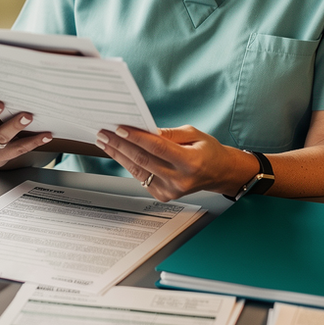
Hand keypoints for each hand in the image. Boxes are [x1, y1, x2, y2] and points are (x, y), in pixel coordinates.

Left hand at [95, 125, 257, 201]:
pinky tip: (118, 153)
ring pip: (138, 170)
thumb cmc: (207, 151)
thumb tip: (143, 129)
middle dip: (120, 145)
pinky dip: (128, 164)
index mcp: (191, 162)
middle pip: (143, 160)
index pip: (158, 148)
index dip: (136, 138)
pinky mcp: (163, 196)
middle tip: (104, 134)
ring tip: (105, 142)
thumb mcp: (193, 134)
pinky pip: (141, 178)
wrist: (219, 173)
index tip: (120, 128)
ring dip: (118, 155)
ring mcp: (171, 191)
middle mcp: (180, 179)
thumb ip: (168, 133)